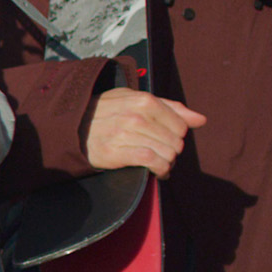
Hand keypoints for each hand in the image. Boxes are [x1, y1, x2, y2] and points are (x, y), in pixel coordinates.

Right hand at [82, 88, 206, 177]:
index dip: (176, 135)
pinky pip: (153, 162)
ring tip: (158, 163)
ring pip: (166, 153)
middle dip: (171, 151)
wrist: (71, 127)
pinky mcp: (118, 152)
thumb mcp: (134, 100)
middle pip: (175, 141)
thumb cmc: (105, 112)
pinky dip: (160, 170)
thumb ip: (169, 108)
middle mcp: (136, 115)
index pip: (180, 124)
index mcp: (143, 100)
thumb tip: (200, 119)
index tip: (165, 140)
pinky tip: (157, 171)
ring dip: (166, 162)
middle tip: (160, 153)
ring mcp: (126, 134)